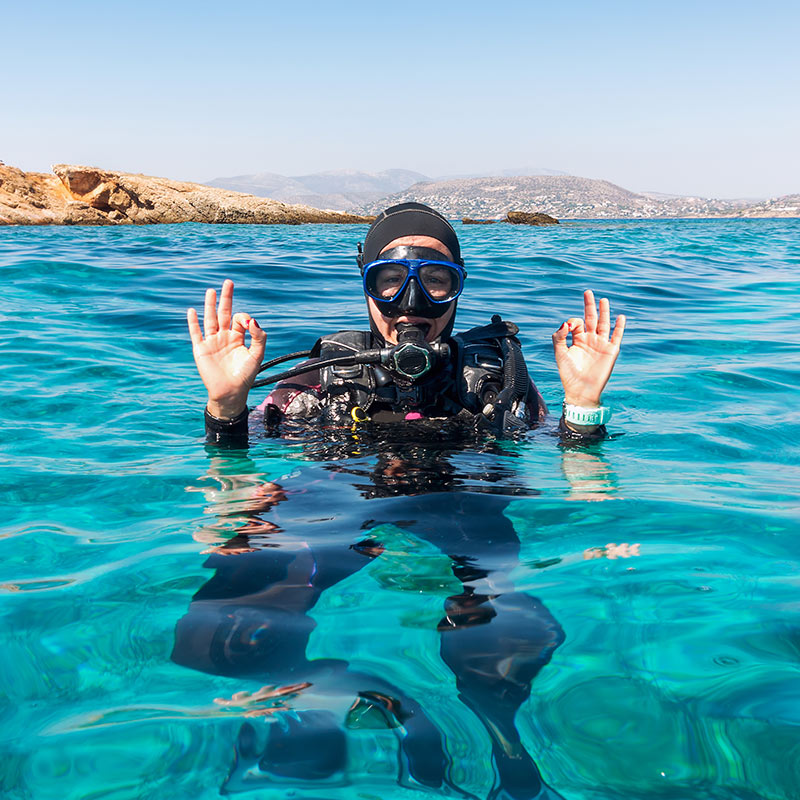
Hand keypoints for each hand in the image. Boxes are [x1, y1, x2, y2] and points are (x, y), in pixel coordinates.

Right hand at [187, 279, 265, 418]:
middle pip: (224, 313)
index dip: (244, 317)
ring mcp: (212, 342)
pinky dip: (193, 322)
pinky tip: (192, 311)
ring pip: (210, 319)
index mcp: (238, 337)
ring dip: (210, 305)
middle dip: (227, 298)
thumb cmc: (245, 375)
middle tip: (228, 282)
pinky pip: (196, 333)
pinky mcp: (201, 349)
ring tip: (211, 291)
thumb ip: (258, 337)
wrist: (231, 392)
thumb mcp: (257, 355)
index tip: (247, 324)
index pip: (239, 319)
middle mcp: (224, 337)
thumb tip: (252, 320)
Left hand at [552, 289, 625, 406]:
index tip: (569, 328)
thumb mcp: (560, 354)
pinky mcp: (611, 351)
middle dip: (589, 306)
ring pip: (604, 324)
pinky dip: (619, 327)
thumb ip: (559, 338)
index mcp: (577, 340)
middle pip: (591, 318)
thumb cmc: (568, 374)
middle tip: (588, 292)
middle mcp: (590, 340)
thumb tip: (565, 323)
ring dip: (604, 312)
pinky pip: (616, 336)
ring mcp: (601, 344)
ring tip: (603, 300)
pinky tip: (620, 317)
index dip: (573, 322)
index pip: (577, 323)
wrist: (581, 390)